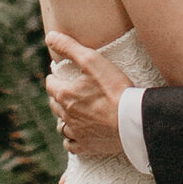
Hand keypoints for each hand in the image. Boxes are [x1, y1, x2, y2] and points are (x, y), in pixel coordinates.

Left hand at [44, 31, 127, 160]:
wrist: (132, 120)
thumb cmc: (114, 89)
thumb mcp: (92, 60)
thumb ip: (70, 47)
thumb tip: (49, 37)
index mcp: (65, 94)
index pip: (50, 84)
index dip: (55, 77)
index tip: (62, 74)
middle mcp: (66, 115)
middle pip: (54, 104)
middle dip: (59, 96)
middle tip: (69, 89)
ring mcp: (76, 132)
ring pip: (61, 125)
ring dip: (63, 117)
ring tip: (73, 110)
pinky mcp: (87, 146)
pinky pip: (71, 144)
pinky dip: (71, 138)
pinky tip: (78, 132)